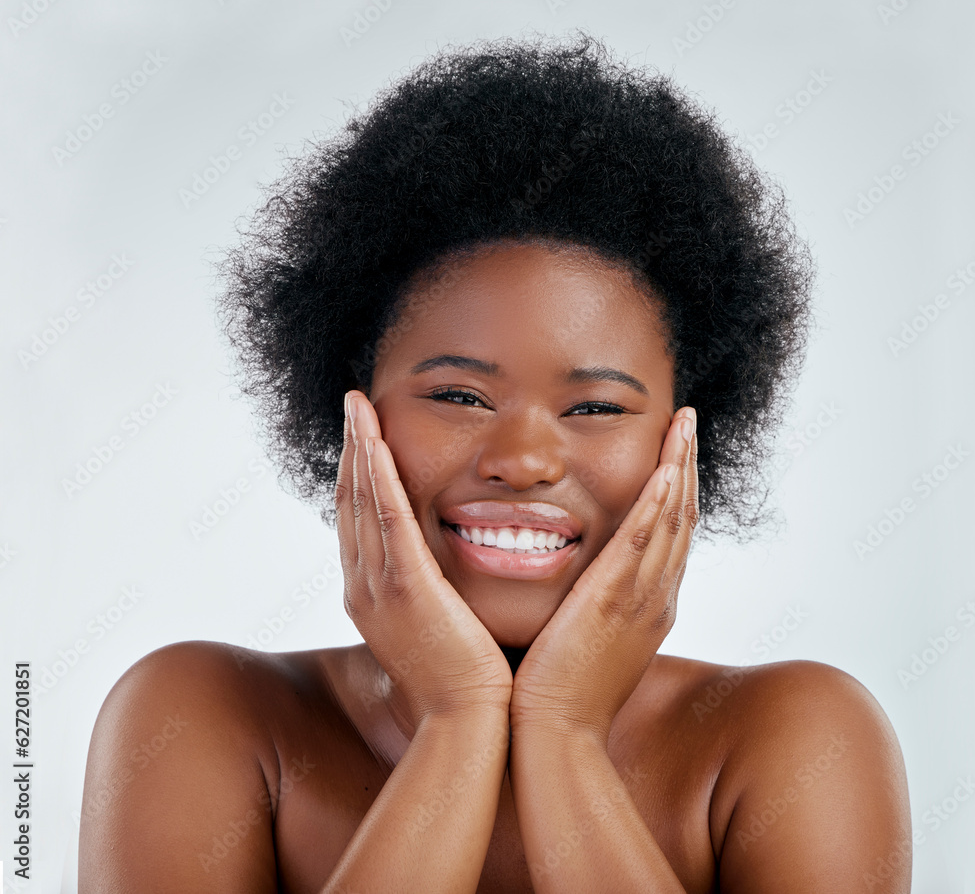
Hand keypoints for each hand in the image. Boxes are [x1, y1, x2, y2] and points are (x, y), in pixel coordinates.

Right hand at [336, 390, 512, 723]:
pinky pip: (388, 520)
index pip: (360, 521)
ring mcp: (379, 587)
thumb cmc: (466, 679)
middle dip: (351, 451)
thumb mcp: (440, 625)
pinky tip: (374, 441)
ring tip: (358, 406)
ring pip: (363, 502)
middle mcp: (363, 587)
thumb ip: (435, 590)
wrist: (469, 723)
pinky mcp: (406, 588)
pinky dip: (378, 478)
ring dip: (359, 450)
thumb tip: (449, 567)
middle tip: (354, 407)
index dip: (358, 474)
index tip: (363, 436)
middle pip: (352, 503)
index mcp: (371, 596)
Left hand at [509, 407, 698, 742]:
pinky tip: (664, 467)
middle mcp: (656, 598)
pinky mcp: (615, 602)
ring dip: (678, 468)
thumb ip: (592, 608)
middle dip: (685, 466)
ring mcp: (641, 599)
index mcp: (649, 606)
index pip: (669, 536)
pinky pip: (644, 541)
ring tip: (682, 424)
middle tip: (686, 422)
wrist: (554, 736)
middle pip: (680, 518)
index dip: (675, 491)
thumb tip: (581, 588)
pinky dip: (657, 502)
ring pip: (670, 520)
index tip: (673, 454)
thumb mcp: (588, 642)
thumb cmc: (560, 694)